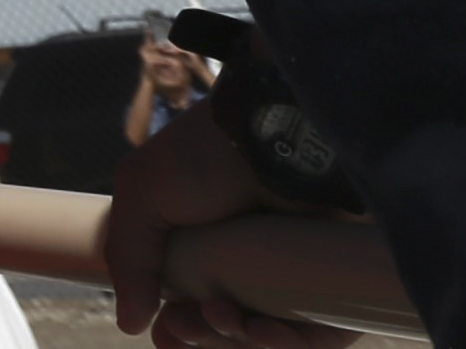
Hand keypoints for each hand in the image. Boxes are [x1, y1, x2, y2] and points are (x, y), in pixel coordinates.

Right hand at [100, 102, 353, 348]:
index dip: (179, 329)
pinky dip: (292, 346)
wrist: (274, 138)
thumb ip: (128, 258)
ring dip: (241, 345)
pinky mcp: (338, 290)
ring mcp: (294, 279)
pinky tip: (265, 332)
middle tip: (189, 325)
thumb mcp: (143, 194)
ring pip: (271, 340)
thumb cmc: (205, 159)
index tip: (165, 336)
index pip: (192, 306)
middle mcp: (250, 268)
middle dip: (203, 337)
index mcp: (206, 249)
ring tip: (227, 319)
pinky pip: (319, 339)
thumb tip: (130, 324)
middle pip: (228, 331)